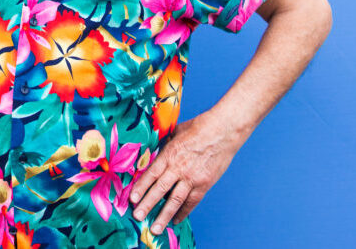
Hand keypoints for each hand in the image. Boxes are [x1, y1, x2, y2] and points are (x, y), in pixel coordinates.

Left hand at [130, 111, 243, 234]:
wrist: (223, 130)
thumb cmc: (199, 127)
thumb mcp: (176, 132)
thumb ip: (166, 144)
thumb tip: (157, 149)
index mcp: (169, 154)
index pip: (151, 174)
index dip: (140, 187)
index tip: (131, 198)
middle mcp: (178, 168)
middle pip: (160, 189)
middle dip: (147, 204)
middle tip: (137, 216)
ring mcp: (192, 177)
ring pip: (175, 200)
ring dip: (164, 215)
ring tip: (155, 228)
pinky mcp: (204, 184)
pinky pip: (192, 201)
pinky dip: (183, 212)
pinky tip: (175, 220)